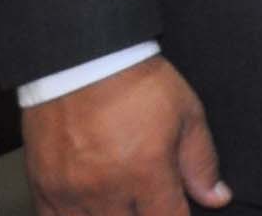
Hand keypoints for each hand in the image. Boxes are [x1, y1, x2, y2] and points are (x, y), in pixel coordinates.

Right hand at [23, 54, 228, 213]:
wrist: (83, 60)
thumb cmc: (137, 83)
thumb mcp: (186, 115)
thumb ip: (201, 162)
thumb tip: (217, 198)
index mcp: (147, 172)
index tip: (178, 210)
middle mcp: (108, 189)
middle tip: (149, 202)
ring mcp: (72, 192)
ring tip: (123, 204)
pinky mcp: (44, 187)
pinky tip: (91, 209)